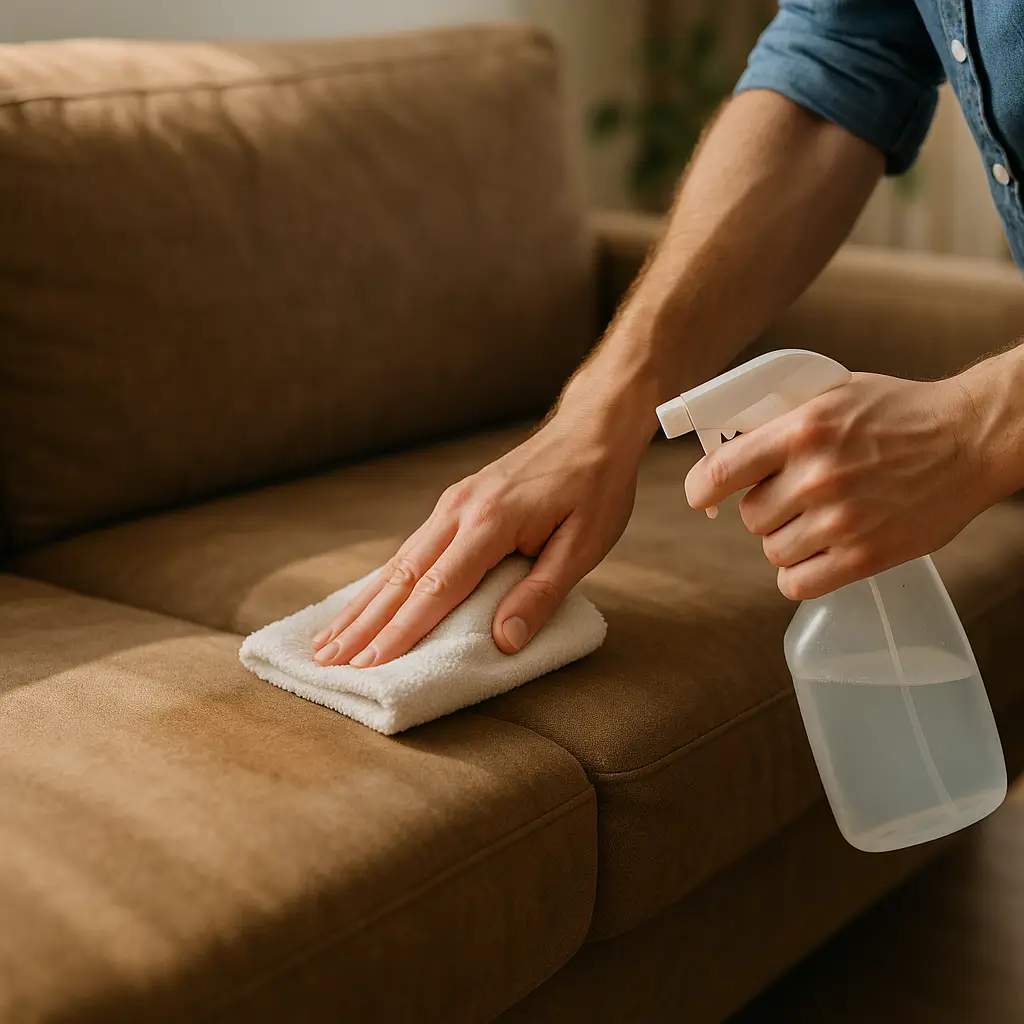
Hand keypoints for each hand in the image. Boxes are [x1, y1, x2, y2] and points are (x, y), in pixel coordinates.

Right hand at [311, 387, 651, 666]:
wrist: (590, 430)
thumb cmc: (595, 488)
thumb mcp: (584, 545)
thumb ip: (541, 593)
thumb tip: (503, 641)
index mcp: (491, 522)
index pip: (437, 587)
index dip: (403, 630)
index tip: (371, 664)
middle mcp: (459, 510)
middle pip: (402, 576)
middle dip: (364, 624)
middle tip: (328, 662)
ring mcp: (452, 504)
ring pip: (397, 562)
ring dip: (362, 604)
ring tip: (328, 639)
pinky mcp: (454, 504)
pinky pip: (409, 548)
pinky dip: (381, 581)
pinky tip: (366, 601)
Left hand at [684, 372, 991, 598]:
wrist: (969, 438)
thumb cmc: (899, 413)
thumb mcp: (831, 396)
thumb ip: (781, 421)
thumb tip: (728, 441)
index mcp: (801, 430)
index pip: (719, 472)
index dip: (702, 489)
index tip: (703, 496)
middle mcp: (815, 477)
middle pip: (749, 517)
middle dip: (764, 509)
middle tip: (795, 497)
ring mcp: (840, 520)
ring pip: (773, 550)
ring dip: (787, 540)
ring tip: (818, 520)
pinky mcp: (864, 556)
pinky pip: (799, 583)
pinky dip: (801, 574)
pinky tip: (817, 556)